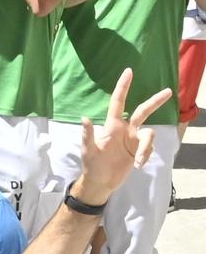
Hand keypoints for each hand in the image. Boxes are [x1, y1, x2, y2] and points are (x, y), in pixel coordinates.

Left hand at [71, 69, 167, 204]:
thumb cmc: (92, 165)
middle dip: (155, 101)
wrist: (101, 182)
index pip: (118, 102)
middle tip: (168, 92)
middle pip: (143, 111)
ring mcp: (134, 140)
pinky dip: (145, 155)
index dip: (123, 87)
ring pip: (150, 134)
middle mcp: (125, 130)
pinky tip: (138, 165)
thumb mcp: (88, 151)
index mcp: (112, 126)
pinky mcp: (139, 150)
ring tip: (138, 161)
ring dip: (146, 148)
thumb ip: (88, 135)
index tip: (128, 71)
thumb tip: (84, 118)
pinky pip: (149, 148)